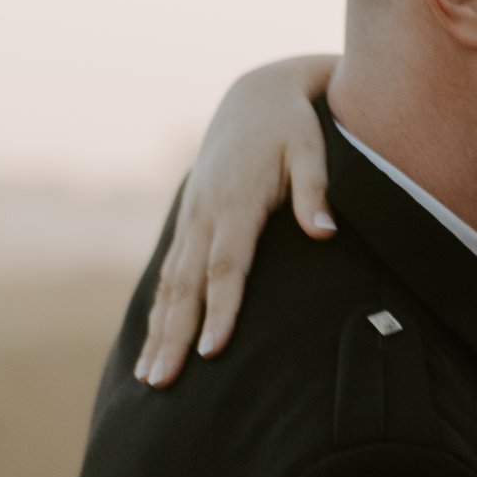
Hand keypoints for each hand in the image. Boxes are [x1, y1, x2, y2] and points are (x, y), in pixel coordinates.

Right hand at [136, 53, 338, 385]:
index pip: (225, 267)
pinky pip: (170, 274)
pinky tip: (154, 344)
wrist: (257, 94)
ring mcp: (191, 218)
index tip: (213, 351)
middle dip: (174, 337)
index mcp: (234, 201)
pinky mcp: (189, 222)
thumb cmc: (294, 125)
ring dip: (159, 333)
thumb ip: (315, 190)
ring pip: (171, 285)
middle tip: (162, 382)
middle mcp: (204, 214)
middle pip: (187, 287)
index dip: (219, 310)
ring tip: (151, 379)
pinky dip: (161, 311)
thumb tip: (325, 233)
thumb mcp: (312, 148)